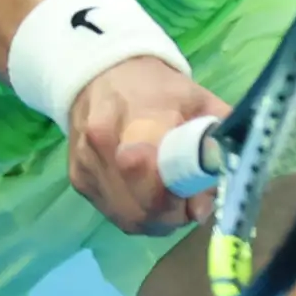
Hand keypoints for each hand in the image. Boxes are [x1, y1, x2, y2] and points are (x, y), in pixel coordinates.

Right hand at [65, 56, 229, 236]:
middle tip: (193, 201)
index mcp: (136, 118)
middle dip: (175, 213)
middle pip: (142, 206)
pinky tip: (153, 197)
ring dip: (160, 218)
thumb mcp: (201, 102)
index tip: (200, 194)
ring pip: (131, 218)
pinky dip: (141, 214)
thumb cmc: (160, 90)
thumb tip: (212, 197)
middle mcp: (102, 144)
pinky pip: (117, 215)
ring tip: (175, 198)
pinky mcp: (79, 180)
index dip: (180, 194)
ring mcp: (86, 165)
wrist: (105, 77)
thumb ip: (216, 143)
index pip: (150, 172)